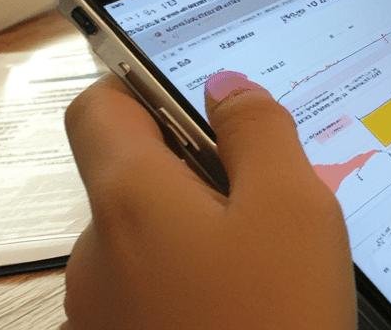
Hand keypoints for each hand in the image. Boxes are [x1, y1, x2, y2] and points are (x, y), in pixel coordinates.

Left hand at [62, 72, 354, 329]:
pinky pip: (154, 287)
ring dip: (203, 231)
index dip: (147, 86)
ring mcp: (102, 307)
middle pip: (132, 174)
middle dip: (199, 170)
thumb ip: (260, 130)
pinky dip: (197, 280)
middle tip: (274, 193)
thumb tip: (229, 84)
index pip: (100, 105)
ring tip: (274, 258)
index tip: (205, 100)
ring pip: (149, 235)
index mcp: (130, 199)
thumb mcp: (294, 206)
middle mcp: (96, 252)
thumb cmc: (275, 318)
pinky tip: (254, 300)